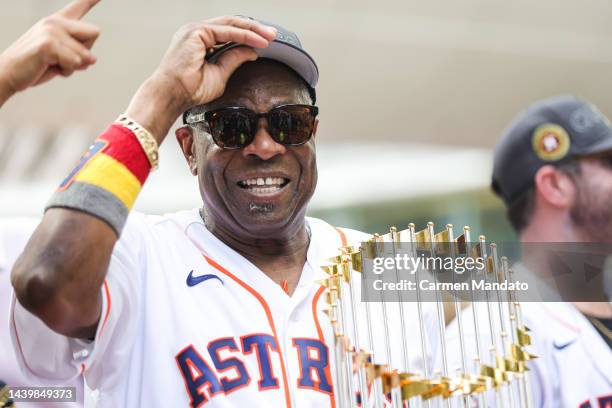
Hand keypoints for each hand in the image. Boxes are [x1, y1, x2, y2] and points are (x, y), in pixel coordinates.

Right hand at [0, 0, 100, 105]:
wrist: (9, 73)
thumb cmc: (37, 66)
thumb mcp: (63, 58)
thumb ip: (81, 55)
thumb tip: (93, 59)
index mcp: (59, 21)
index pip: (79, 5)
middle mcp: (55, 21)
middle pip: (94, 33)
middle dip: (85, 51)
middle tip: (61, 58)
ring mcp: (51, 31)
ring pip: (86, 53)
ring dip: (73, 66)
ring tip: (52, 63)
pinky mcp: (48, 44)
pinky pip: (75, 62)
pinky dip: (67, 71)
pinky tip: (49, 67)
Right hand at [125, 16, 276, 142]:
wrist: (173, 94)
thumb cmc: (189, 89)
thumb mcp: (220, 74)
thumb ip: (234, 60)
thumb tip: (251, 52)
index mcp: (200, 41)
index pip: (229, 32)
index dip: (249, 35)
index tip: (266, 41)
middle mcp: (197, 32)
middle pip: (232, 24)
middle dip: (255, 29)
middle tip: (273, 35)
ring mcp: (196, 30)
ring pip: (231, 24)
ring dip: (253, 30)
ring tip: (270, 37)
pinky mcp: (197, 32)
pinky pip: (227, 31)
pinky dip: (245, 35)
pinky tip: (258, 41)